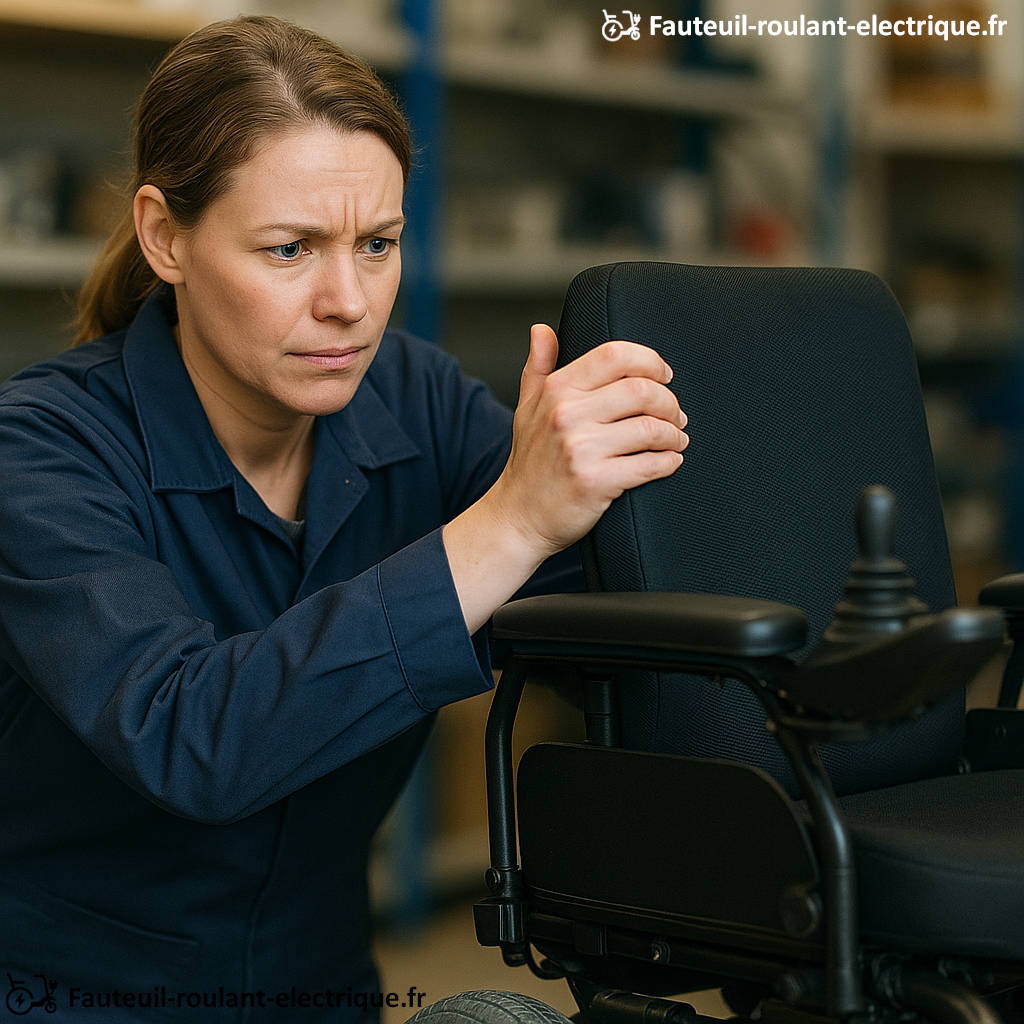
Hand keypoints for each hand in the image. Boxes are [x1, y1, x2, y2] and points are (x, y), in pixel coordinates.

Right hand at [491, 323, 688, 561]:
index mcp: (557, 389)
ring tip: (676, 440)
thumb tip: (541, 330)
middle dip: (670, 403)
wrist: (518, 517)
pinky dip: (668, 462)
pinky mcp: (595, 481)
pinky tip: (670, 462)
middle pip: (642, 390)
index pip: (615, 355)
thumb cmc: (530, 463)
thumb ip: (538, 367)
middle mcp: (566, 414)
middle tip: (677, 416)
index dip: (650, 361)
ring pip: (650, 429)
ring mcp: (580, 448)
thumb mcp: (527, 408)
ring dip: (674, 435)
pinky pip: (649, 464)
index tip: (664, 377)